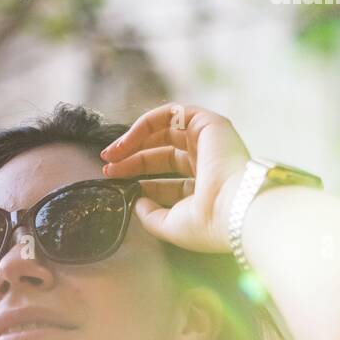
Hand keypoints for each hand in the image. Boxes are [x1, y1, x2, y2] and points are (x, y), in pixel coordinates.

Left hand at [99, 103, 250, 253]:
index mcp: (204, 188)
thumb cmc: (206, 223)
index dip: (139, 178)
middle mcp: (208, 162)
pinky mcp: (209, 123)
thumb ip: (151, 216)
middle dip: (132, 158)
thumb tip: (136, 202)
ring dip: (135, 139)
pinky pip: (172, 114)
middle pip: (162, 153)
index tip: (114, 181)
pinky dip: (146, 124)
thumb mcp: (171, 225)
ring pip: (165, 131)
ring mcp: (210, 141)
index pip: (168, 180)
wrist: (232, 209)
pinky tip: (126, 142)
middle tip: (107, 166)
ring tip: (110, 154)